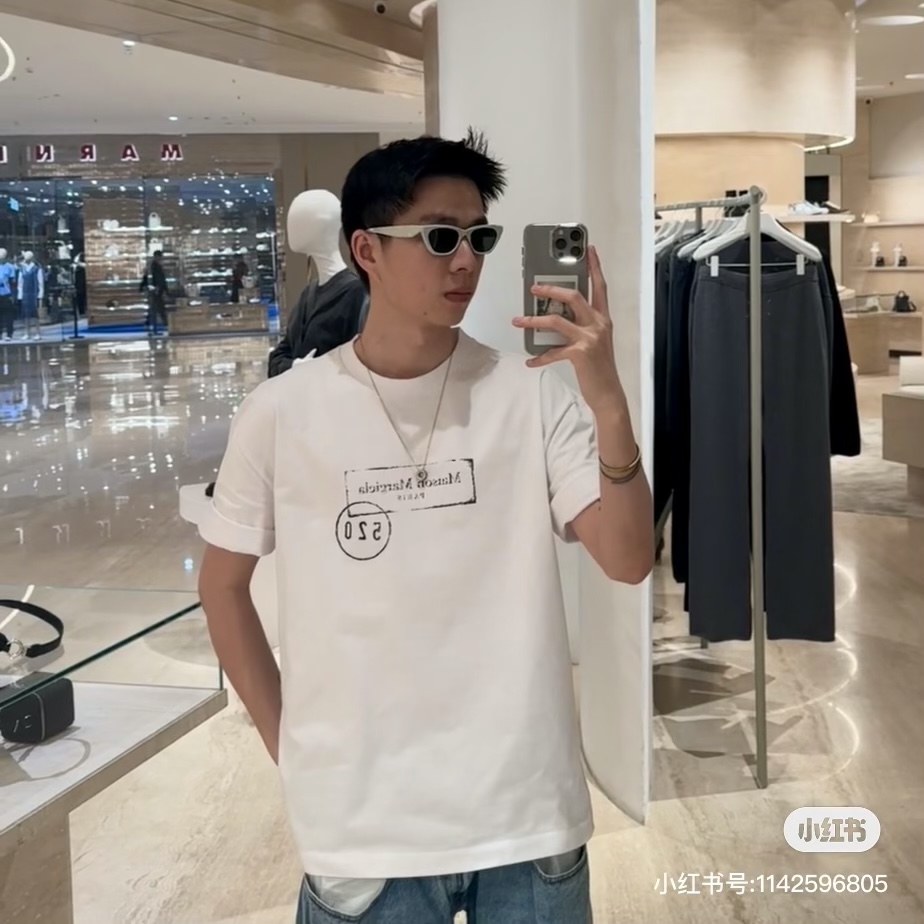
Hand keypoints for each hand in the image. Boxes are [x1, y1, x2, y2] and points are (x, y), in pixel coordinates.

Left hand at [513, 245, 624, 415]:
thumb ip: (581, 325)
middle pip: (573, 295)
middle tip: (534, 286)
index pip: (599, 286)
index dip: (594, 266)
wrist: (609, 392)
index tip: (588, 249)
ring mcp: (590, 338)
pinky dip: (539, 357)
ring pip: (557, 320)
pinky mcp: (580, 353)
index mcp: (602, 318)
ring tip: (518, 320)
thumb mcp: (595, 340)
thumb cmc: (598, 366)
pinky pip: (553, 352)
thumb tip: (555, 314)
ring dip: (534, 319)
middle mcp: (598, 323)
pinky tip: (529, 362)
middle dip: (551, 288)